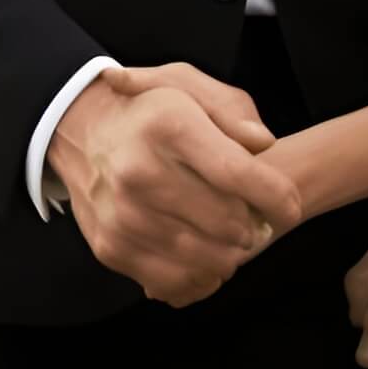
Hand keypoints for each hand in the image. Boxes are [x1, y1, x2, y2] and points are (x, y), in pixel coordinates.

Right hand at [49, 62, 302, 307]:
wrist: (78, 131)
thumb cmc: (149, 111)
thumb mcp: (189, 86)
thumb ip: (233, 110)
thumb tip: (264, 144)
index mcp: (169, 123)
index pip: (241, 175)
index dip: (279, 199)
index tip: (289, 207)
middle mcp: (141, 170)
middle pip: (230, 223)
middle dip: (255, 225)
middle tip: (251, 217)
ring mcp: (123, 214)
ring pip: (210, 259)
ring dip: (231, 252)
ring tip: (227, 234)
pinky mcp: (112, 247)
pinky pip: (177, 282)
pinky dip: (201, 276)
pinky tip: (203, 254)